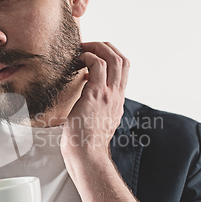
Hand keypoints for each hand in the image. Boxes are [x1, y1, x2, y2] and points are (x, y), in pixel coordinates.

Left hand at [61, 42, 129, 162]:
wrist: (86, 155)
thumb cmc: (85, 142)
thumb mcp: (96, 122)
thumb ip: (96, 108)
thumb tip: (87, 98)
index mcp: (116, 101)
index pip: (123, 71)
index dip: (111, 58)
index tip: (94, 56)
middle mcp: (116, 96)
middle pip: (123, 60)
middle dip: (106, 47)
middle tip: (89, 46)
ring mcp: (108, 94)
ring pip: (113, 58)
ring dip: (97, 47)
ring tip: (82, 48)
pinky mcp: (95, 95)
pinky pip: (97, 65)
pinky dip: (88, 56)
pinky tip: (77, 60)